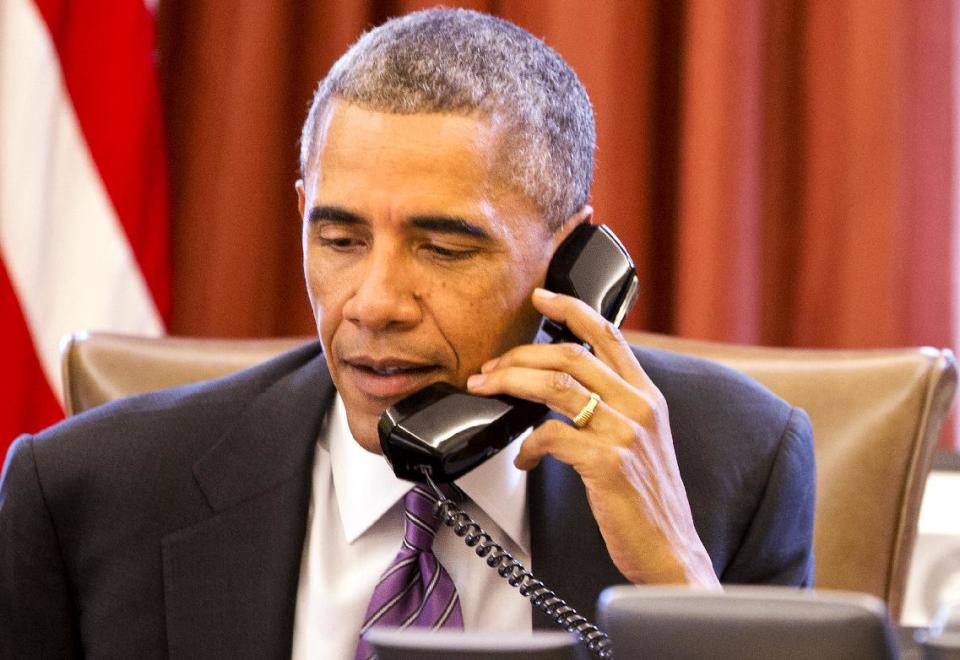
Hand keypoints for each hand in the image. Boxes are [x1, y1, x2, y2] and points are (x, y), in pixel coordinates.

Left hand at [466, 288, 720, 587]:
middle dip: (519, 356)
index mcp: (647, 395)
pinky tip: (522, 457)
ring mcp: (626, 432)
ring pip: (556, 387)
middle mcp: (640, 406)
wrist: (671, 550)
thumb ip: (613, 407)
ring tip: (486, 390)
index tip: (540, 298)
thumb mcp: (643, 440)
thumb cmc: (648, 499)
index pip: (608, 334)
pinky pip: (552, 437)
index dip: (571, 309)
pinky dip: (527, 444)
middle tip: (488, 368)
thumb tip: (561, 388)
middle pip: (570, 356)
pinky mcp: (609, 462)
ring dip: (510, 384)